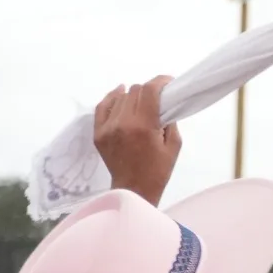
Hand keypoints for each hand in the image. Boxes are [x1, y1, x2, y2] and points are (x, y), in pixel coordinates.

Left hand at [94, 76, 181, 206]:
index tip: (168, 82)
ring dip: (133, 96)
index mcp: (144, 126)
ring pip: (120, 96)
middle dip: (148, 91)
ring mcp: (108, 128)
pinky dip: (112, 98)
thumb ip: (170, 120)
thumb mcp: (174, 146)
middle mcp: (123, 123)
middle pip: (135, 90)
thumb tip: (165, 103)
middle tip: (157, 99)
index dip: (160, 81)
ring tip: (140, 105)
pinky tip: (120, 93)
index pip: (149, 90)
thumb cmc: (158, 171)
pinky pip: (103, 106)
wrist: (134, 191)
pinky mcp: (98, 133)